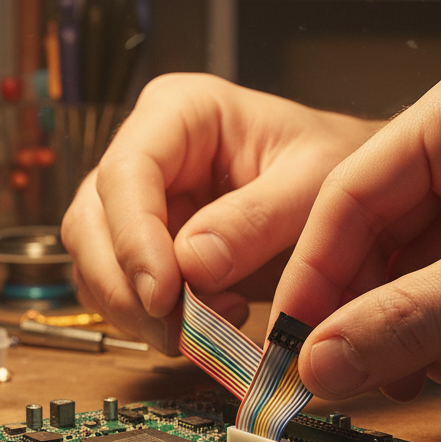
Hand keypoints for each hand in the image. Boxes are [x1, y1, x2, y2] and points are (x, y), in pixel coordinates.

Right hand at [61, 73, 378, 352]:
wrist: (348, 187)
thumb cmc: (333, 161)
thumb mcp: (315, 180)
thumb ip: (258, 219)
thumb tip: (191, 264)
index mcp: (179, 111)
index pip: (127, 172)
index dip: (133, 237)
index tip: (163, 294)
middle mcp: (146, 153)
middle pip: (91, 223)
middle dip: (126, 285)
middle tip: (175, 329)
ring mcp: (140, 203)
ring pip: (97, 265)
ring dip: (137, 313)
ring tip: (208, 329)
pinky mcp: (147, 248)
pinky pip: (123, 293)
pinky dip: (153, 323)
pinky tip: (207, 327)